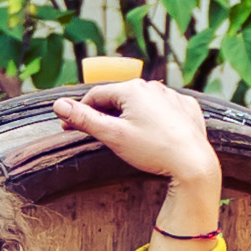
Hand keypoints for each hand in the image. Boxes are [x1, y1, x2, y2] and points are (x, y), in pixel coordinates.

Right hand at [48, 76, 222, 244]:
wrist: (193, 164)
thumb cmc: (152, 150)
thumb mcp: (112, 135)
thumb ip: (84, 119)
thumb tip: (58, 104)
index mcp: (132, 89)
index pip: (96, 96)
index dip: (80, 111)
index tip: (69, 126)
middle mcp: (153, 86)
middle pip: (119, 98)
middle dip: (104, 113)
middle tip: (93, 132)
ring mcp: (172, 96)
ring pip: (142, 102)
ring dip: (129, 114)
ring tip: (122, 133)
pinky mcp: (187, 109)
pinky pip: (164, 109)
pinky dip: (153, 117)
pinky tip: (151, 131)